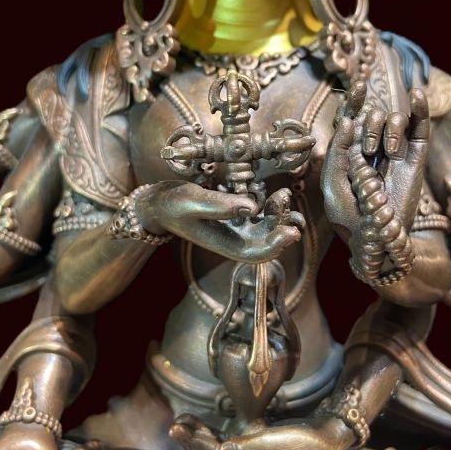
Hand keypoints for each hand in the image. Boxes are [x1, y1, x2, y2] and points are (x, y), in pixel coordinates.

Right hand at [135, 180, 302, 263]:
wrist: (160, 203)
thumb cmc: (172, 204)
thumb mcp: (193, 201)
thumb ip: (221, 205)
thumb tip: (253, 206)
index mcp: (223, 244)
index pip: (256, 254)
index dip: (276, 245)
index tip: (290, 231)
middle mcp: (234, 240)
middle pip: (267, 242)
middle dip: (282, 226)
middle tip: (287, 205)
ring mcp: (238, 229)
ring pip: (267, 229)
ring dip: (280, 216)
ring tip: (284, 196)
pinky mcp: (238, 217)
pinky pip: (262, 216)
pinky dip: (272, 207)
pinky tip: (277, 195)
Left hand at [170, 415, 347, 449]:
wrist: (329, 436)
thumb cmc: (308, 442)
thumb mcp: (280, 442)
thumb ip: (251, 445)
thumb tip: (221, 449)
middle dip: (194, 444)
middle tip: (173, 430)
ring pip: (220, 445)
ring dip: (201, 435)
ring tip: (181, 423)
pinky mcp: (258, 438)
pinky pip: (230, 435)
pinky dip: (216, 429)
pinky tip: (203, 422)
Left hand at [321, 81, 428, 281]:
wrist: (376, 239)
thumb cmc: (348, 216)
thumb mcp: (332, 183)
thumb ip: (337, 151)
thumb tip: (350, 120)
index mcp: (347, 151)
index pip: (351, 118)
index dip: (355, 100)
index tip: (358, 87)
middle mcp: (371, 148)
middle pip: (372, 116)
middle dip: (370, 125)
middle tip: (368, 151)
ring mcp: (394, 152)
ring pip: (394, 120)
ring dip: (388, 128)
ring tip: (386, 153)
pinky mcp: (414, 159)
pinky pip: (419, 129)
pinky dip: (420, 110)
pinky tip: (417, 95)